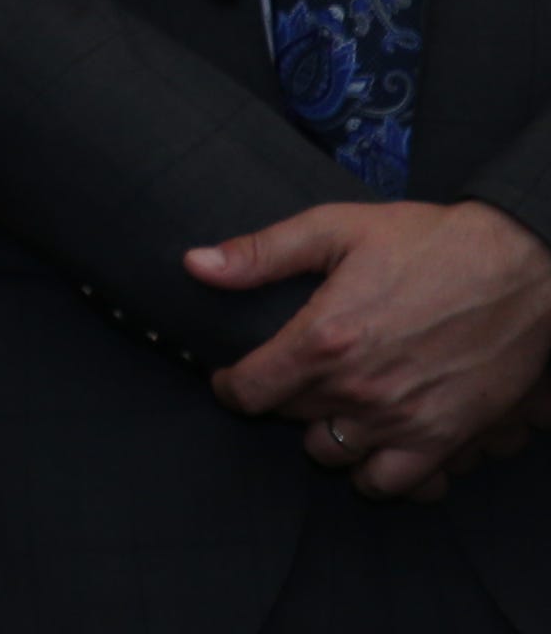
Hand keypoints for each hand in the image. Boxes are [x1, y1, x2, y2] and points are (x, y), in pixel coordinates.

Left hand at [190, 200, 550, 497]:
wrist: (523, 268)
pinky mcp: (448, 438)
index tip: (232, 378)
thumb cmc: (428, 242)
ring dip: (326, 436)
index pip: (249, 391)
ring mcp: (405, 421)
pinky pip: (399, 485)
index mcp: (324, 340)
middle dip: (284, 400)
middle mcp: (360, 390)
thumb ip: (262, 253)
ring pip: (335, 457)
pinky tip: (378, 447)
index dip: (231, 385)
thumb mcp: (336, 228)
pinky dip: (381, 474)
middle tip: (295, 378)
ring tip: (335, 408)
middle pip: (291, 419)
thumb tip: (195, 265)